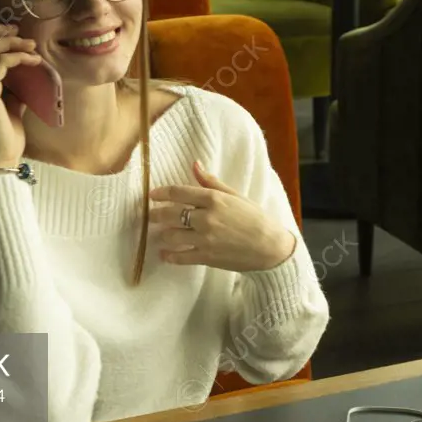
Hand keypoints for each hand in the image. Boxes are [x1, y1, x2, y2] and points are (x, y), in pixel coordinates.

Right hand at [0, 24, 42, 171]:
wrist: (0, 157)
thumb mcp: (13, 107)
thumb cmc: (6, 136)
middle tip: (19, 30)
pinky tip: (34, 61)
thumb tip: (28, 79)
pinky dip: (17, 58)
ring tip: (31, 45)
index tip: (15, 32)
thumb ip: (15, 91)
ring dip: (10, 43)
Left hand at [149, 161, 296, 272]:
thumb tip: (194, 164)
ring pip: (171, 236)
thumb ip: (211, 182)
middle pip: (170, 214)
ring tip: (161, 233)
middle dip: (156, 215)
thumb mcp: (235, 195)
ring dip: (163, 234)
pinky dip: (168, 256)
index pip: (178, 192)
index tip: (152, 195)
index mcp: (214, 199)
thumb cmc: (255, 218)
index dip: (161, 193)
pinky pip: (180, 257)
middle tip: (151, 216)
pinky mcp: (206, 257)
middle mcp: (206, 218)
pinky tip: (164, 254)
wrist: (270, 247)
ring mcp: (205, 239)